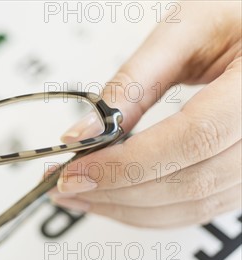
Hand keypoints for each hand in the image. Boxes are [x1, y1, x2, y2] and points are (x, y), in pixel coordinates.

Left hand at [50, 1, 240, 227]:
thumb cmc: (239, 20)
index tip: (75, 171)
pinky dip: (150, 210)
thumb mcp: (187, 33)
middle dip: (115, 192)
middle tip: (64, 186)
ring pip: (193, 206)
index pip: (191, 138)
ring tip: (80, 195)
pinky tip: (114, 198)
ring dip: (127, 209)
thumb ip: (132, 84)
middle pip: (189, 183)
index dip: (126, 164)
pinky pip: (199, 208)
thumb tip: (82, 134)